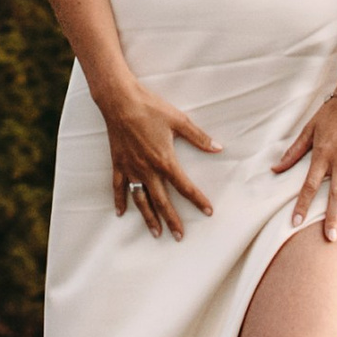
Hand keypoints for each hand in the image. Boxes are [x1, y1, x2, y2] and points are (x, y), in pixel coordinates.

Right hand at [100, 80, 219, 237]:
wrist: (120, 100)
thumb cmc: (150, 108)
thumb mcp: (179, 120)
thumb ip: (199, 137)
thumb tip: (218, 147)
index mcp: (164, 160)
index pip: (185, 186)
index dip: (198, 200)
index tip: (208, 211)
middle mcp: (147, 169)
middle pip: (162, 201)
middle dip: (172, 220)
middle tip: (179, 236)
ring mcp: (131, 169)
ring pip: (141, 200)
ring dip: (148, 218)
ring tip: (156, 232)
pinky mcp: (118, 164)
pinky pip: (118, 187)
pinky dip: (119, 201)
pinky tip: (120, 213)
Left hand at [274, 86, 336, 242]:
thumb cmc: (332, 112)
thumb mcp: (310, 129)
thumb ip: (294, 151)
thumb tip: (275, 169)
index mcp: (323, 153)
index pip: (310, 184)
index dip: (302, 204)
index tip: (296, 222)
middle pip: (336, 194)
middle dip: (333, 218)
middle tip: (329, 239)